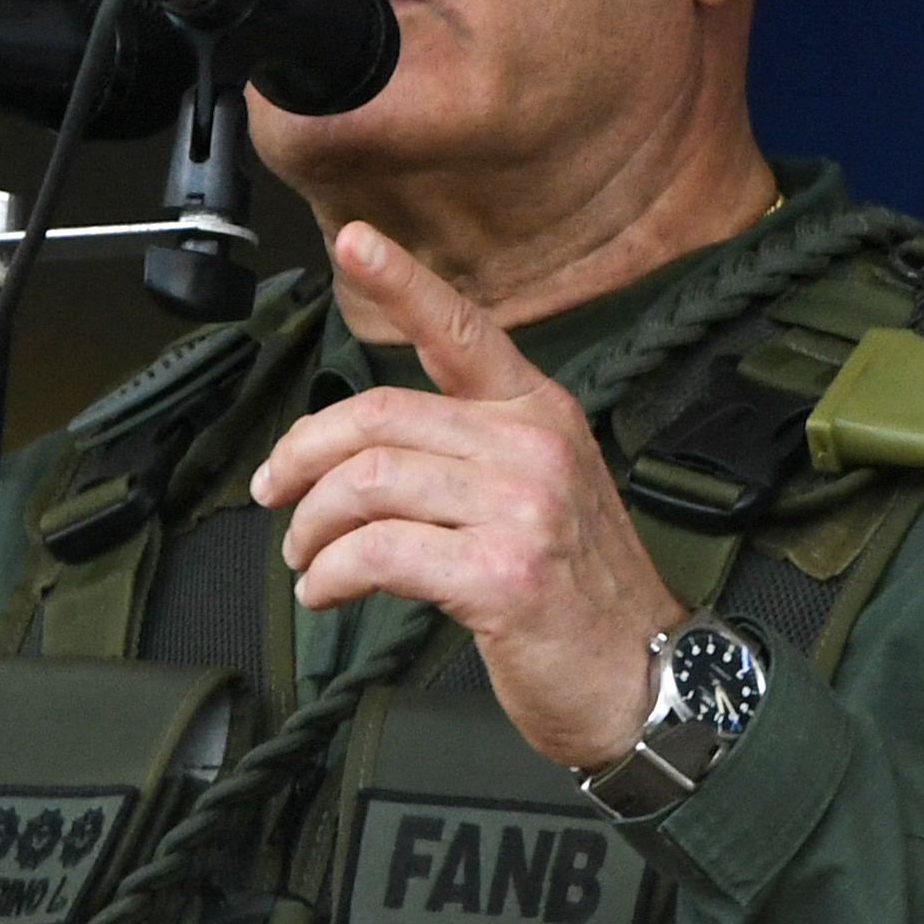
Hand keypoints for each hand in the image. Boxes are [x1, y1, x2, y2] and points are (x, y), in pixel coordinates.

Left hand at [249, 223, 682, 767]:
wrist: (647, 681)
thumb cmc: (584, 601)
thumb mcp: (542, 498)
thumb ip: (470, 457)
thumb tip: (363, 453)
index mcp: (541, 414)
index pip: (461, 330)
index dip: (401, 282)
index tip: (353, 241)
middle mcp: (534, 446)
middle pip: (379, 417)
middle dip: (303, 455)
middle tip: (276, 492)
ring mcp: (523, 507)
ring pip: (368, 483)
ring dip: (312, 526)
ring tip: (306, 558)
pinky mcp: (502, 573)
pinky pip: (379, 552)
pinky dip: (332, 574)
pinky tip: (327, 590)